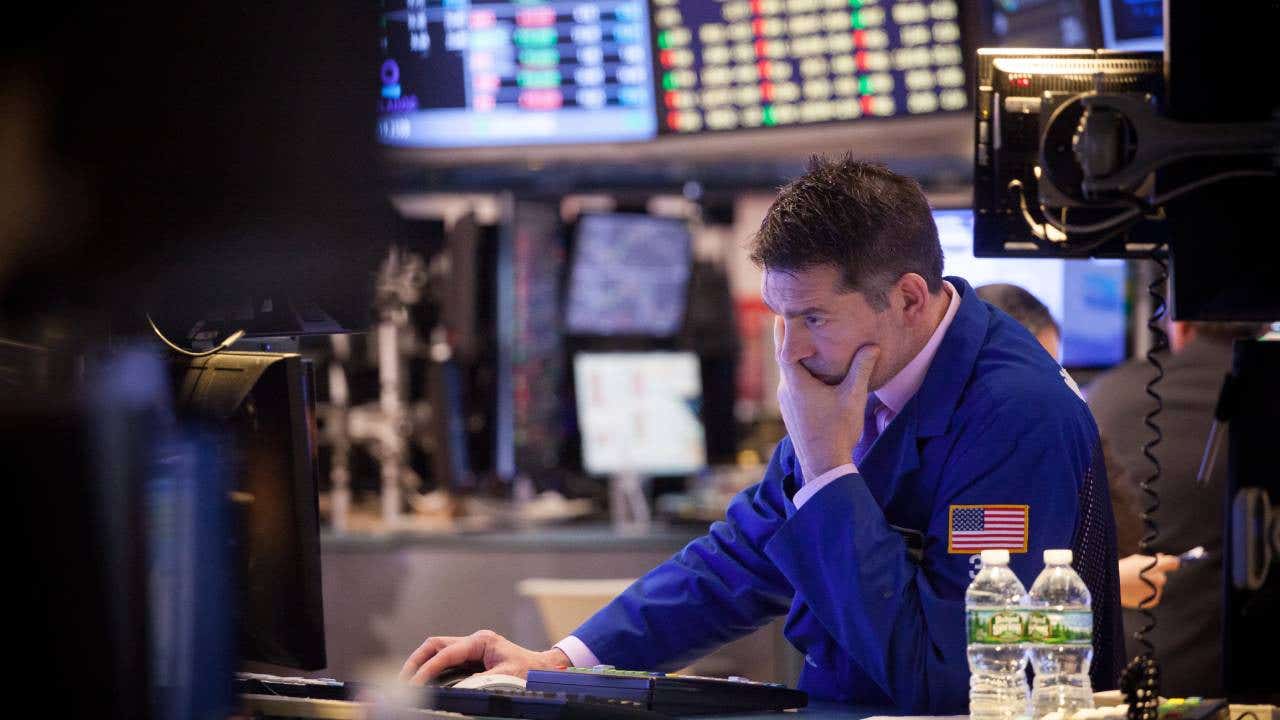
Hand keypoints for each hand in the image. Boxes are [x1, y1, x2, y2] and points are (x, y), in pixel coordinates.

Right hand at [399, 629, 569, 685]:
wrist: (542, 669)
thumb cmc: (528, 671)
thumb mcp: (505, 678)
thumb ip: (481, 683)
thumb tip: (456, 690)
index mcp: (481, 641)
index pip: (446, 654)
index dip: (427, 670)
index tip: (415, 686)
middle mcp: (473, 641)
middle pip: (435, 645)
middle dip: (416, 661)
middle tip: (402, 682)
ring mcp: (471, 648)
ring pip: (437, 650)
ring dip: (421, 663)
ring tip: (407, 682)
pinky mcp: (470, 657)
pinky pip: (444, 659)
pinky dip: (431, 668)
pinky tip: (423, 681)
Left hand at [774, 317, 879, 480]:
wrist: (823, 465)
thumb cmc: (838, 430)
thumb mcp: (853, 397)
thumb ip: (861, 370)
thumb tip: (872, 346)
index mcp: (796, 383)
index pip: (784, 348)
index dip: (783, 329)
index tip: (782, 311)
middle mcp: (786, 390)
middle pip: (785, 358)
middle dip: (789, 340)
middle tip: (793, 319)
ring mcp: (786, 402)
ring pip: (789, 373)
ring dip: (795, 358)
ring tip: (804, 342)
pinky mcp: (791, 412)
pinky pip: (792, 385)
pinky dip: (799, 373)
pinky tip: (811, 373)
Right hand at [1118, 553, 1180, 608]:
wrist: (1111, 586)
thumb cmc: (1122, 570)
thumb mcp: (1136, 560)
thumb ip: (1152, 560)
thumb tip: (1162, 557)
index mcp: (1157, 567)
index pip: (1173, 563)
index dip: (1172, 562)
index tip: (1170, 563)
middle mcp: (1160, 580)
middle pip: (1162, 576)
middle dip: (1154, 575)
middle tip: (1139, 574)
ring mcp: (1157, 591)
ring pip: (1156, 587)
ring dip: (1149, 585)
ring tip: (1133, 584)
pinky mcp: (1153, 601)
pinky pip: (1153, 597)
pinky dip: (1146, 594)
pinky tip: (1135, 591)